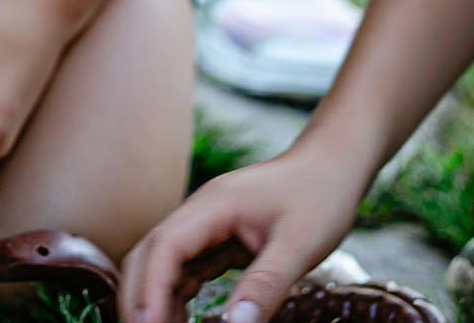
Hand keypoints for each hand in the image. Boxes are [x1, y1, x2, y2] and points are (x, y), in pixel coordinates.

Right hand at [120, 142, 367, 322]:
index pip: (164, 247)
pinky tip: (181, 321)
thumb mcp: (300, 245)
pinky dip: (176, 296)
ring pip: (163, 263)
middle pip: (150, 254)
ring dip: (156, 299)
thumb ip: (265, 286)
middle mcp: (200, 212)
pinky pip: (185, 268)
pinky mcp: (218, 236)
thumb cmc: (320, 196)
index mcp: (212, 206)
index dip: (150, 291)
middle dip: (141, 296)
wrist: (332, 165)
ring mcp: (207, 223)